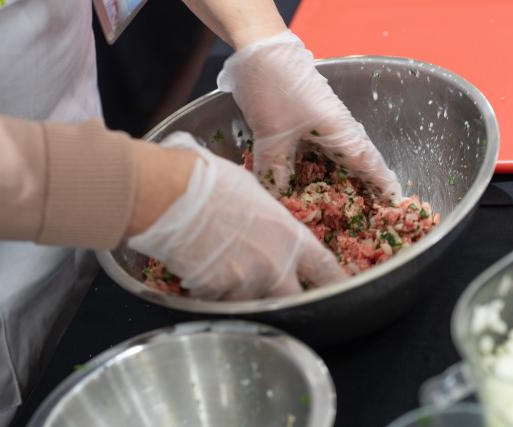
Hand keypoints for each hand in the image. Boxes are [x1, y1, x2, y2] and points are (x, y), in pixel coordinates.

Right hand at [128, 132, 346, 299]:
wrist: (170, 194)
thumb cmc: (210, 180)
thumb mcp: (253, 192)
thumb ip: (267, 217)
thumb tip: (264, 220)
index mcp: (288, 236)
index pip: (325, 268)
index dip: (336, 281)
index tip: (341, 287)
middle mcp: (273, 265)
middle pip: (293, 298)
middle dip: (285, 295)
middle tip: (274, 288)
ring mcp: (244, 282)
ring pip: (252, 301)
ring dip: (241, 291)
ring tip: (221, 265)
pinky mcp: (215, 292)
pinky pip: (220, 300)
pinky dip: (213, 291)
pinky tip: (200, 268)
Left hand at [217, 30, 401, 201]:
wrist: (258, 48)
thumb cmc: (274, 88)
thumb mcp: (272, 135)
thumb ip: (276, 169)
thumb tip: (278, 197)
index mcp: (340, 130)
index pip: (369, 163)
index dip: (382, 185)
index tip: (394, 203)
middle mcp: (337, 126)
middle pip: (358, 161)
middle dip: (365, 185)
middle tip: (369, 210)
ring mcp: (322, 120)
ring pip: (338, 155)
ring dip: (342, 176)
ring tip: (343, 199)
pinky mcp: (306, 117)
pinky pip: (320, 148)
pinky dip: (320, 165)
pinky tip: (310, 178)